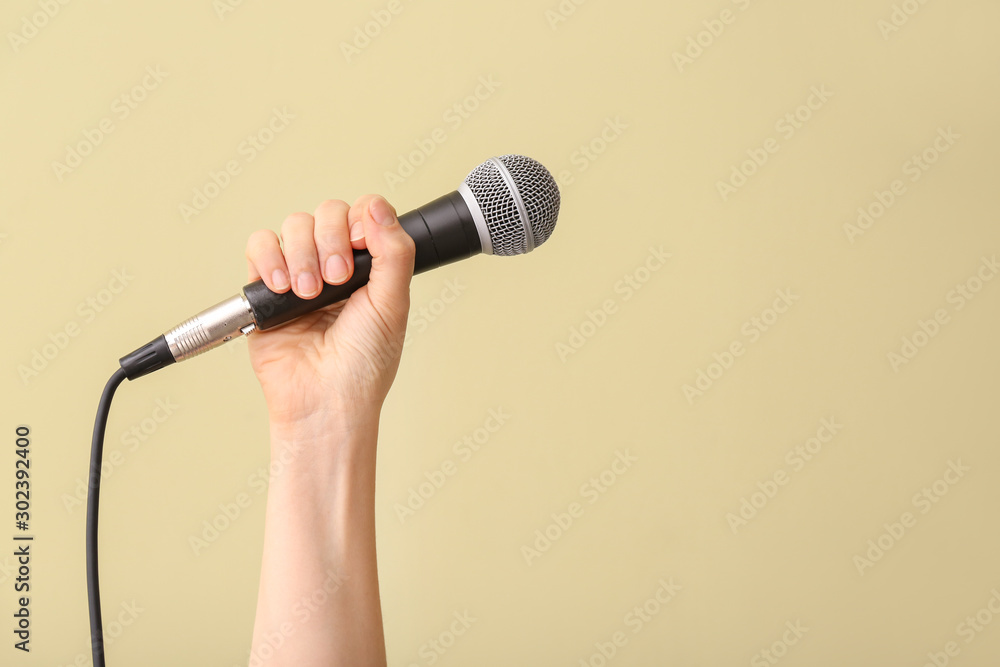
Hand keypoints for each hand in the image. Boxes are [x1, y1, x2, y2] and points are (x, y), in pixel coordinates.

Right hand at [244, 195, 415, 427]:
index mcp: (370, 267)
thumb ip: (394, 252)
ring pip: (294, 225)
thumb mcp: (394, 304)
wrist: (326, 398)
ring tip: (309, 293)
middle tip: (337, 279)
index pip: (363, 213)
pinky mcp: (266, 288)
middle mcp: (335, 265)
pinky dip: (269, 259)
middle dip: (331, 241)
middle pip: (327, 213)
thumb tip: (379, 207)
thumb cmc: (363, 365)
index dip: (361, 221)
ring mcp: (300, 273)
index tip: (360, 248)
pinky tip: (283, 288)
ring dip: (302, 255)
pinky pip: (260, 246)